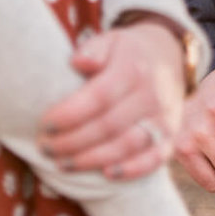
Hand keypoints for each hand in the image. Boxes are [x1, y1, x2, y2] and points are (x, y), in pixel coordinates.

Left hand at [40, 22, 188, 177]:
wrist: (168, 58)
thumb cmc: (127, 53)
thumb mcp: (110, 40)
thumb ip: (93, 49)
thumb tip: (76, 62)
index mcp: (133, 69)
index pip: (99, 96)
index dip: (70, 114)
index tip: (44, 125)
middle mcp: (151, 95)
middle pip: (109, 125)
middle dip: (72, 142)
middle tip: (45, 148)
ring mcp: (163, 118)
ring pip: (128, 146)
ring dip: (92, 159)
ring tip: (62, 164)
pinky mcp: (169, 137)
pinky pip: (155, 159)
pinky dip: (133, 170)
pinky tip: (106, 175)